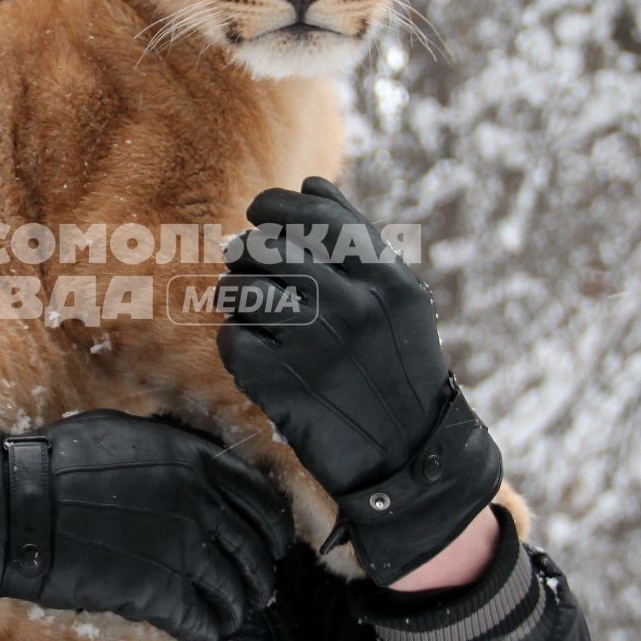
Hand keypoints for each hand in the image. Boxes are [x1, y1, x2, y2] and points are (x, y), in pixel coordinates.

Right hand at [0, 411, 292, 640]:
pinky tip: (203, 632)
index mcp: (194, 462)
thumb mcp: (125, 434)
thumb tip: (187, 466)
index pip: (259, 500)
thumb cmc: (57, 464)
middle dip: (259, 577)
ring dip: (235, 608)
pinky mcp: (159, 592)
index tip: (274, 545)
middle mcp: (200, 504)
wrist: (18, 505)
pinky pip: (201, 620)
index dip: (273, 528)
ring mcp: (183, 550)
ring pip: (233, 591)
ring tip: (230, 617)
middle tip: (256, 591)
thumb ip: (168, 453)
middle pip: (253, 551)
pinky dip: (208, 630)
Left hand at [215, 176, 502, 584]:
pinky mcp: (279, 382)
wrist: (408, 457)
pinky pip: (232, 339)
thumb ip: (359, 242)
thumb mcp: (398, 300)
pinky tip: (259, 356)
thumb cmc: (398, 368)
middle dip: (247, 250)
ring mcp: (313, 344)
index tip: (260, 211)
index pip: (314, 215)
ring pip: (241, 289)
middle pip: (267, 247)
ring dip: (236, 295)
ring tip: (251, 311)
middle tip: (244, 262)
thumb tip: (312, 183)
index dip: (277, 206)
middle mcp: (351, 305)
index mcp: (384, 278)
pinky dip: (238, 344)